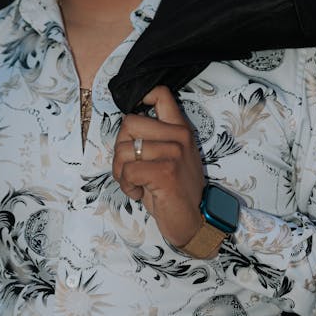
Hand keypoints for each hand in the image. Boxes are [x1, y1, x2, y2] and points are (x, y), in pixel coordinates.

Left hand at [112, 85, 204, 248]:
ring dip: (121, 172)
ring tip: (135, 183)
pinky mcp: (165, 171)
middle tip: (130, 167)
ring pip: (123, 149)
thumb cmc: (176, 191)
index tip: (134, 119)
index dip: (140, 97)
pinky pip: (128, 171)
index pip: (160, 94)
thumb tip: (126, 128)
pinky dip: (126, 185)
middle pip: (129, 122)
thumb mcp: (171, 157)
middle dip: (120, 147)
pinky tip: (139, 192)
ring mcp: (173, 152)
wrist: (194, 222)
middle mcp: (178, 136)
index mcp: (180, 129)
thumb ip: (154, 138)